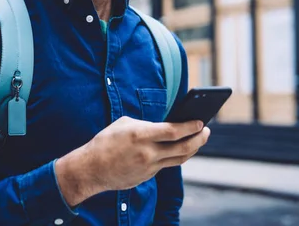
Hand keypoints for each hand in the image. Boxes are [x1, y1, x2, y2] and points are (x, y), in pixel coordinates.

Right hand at [55, 116, 209, 205]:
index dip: (190, 126)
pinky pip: (166, 165)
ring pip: (179, 159)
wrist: (91, 169)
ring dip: (192, 149)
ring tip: (198, 140)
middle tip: (206, 131)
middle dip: (199, 138)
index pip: (174, 131)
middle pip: (183, 147)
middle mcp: (148, 152)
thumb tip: (164, 125)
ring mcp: (149, 167)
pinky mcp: (147, 176)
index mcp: (141, 134)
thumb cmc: (105, 141)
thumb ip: (146, 124)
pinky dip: (174, 156)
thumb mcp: (124, 124)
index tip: (200, 121)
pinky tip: (179, 149)